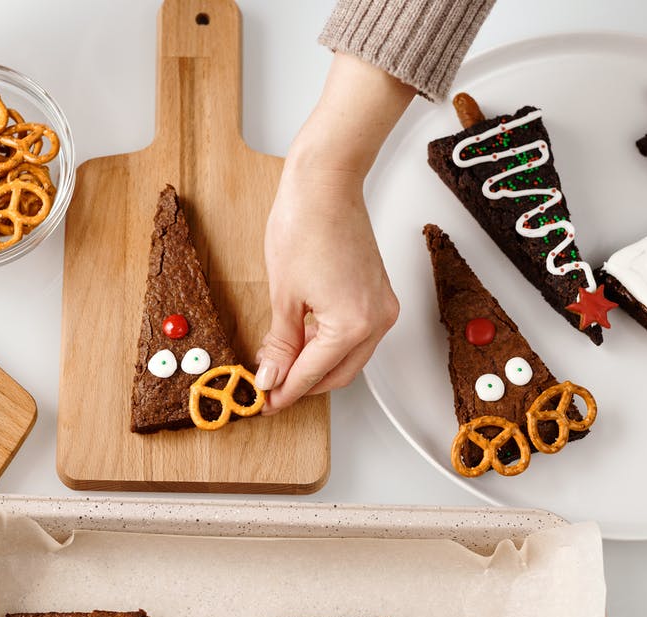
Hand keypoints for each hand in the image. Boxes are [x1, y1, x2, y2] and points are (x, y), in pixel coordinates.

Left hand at [256, 163, 398, 411]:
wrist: (326, 183)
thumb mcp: (283, 295)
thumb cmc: (304, 226)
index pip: (313, 374)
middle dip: (302, 384)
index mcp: (353, 325)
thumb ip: (281, 344)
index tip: (263, 403)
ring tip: (279, 360)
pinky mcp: (379, 294)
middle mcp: (377, 320)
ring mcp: (382, 307)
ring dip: (316, 364)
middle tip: (269, 387)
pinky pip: (356, 334)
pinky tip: (302, 338)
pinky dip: (330, 342)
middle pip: (337, 374)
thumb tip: (271, 377)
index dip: (284, 392)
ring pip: (349, 356)